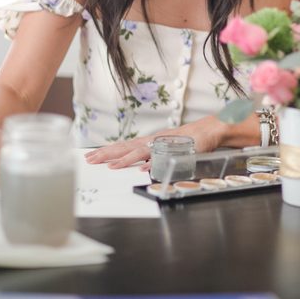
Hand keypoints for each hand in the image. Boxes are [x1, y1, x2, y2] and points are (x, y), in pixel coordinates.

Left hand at [84, 115, 226, 170]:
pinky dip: (150, 162)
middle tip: (89, 160)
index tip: (93, 155)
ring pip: (138, 151)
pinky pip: (160, 156)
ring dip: (122, 159)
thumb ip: (156, 157)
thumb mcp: (169, 148)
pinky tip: (139, 169)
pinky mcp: (174, 149)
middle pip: (125, 146)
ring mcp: (163, 144)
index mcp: (150, 141)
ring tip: (108, 166)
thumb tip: (144, 167)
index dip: (108, 150)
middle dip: (106, 153)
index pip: (125, 145)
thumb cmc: (192, 140)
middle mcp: (153, 140)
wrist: (211, 129)